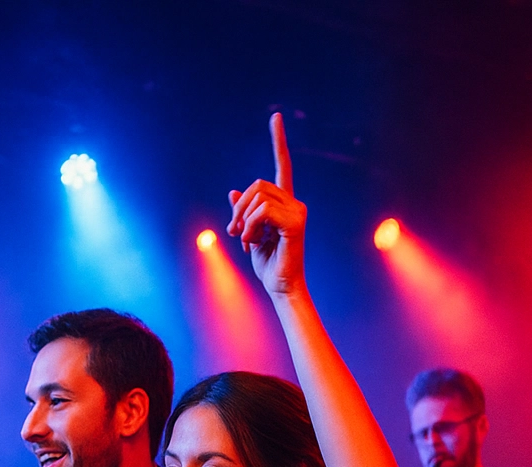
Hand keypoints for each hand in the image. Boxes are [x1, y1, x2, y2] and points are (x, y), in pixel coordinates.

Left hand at [228, 113, 306, 295]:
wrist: (279, 284)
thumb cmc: (266, 262)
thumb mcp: (248, 234)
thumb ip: (243, 212)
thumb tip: (233, 192)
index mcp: (283, 202)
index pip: (281, 165)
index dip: (278, 141)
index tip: (275, 117)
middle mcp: (294, 202)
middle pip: (256, 185)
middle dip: (238, 209)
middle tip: (234, 232)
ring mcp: (298, 211)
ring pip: (257, 198)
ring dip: (243, 221)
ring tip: (247, 241)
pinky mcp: (296, 222)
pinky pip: (262, 211)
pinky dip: (250, 227)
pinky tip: (253, 242)